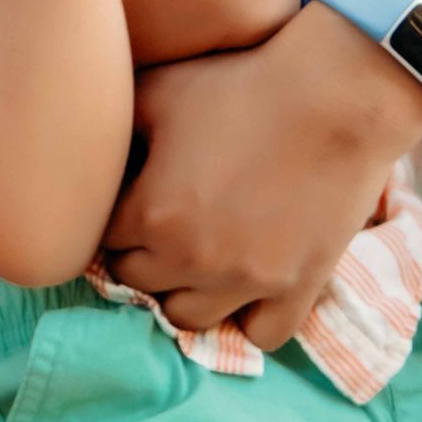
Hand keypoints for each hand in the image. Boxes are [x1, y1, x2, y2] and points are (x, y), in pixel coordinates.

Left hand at [102, 1, 421, 340]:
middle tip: (152, 232)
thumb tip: (88, 154)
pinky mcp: (298, 289)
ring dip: (180, 294)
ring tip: (189, 264)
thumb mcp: (157, 93)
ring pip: (189, 320)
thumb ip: (114, 131)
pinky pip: (261, 336)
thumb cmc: (240, 85)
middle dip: (137, 257)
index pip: (102, 241)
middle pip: (138, 284)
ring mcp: (248, 281)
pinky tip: (241, 287)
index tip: (125, 204)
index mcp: (151, 213)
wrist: (334, 96)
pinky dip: (247, 319)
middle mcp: (193, 259)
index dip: (110, 219)